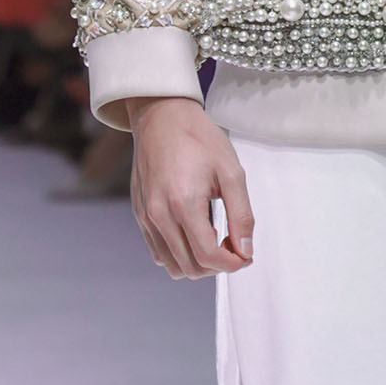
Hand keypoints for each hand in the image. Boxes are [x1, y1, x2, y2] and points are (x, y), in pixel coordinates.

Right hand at [125, 96, 253, 279]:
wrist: (162, 117)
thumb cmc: (198, 139)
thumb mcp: (231, 172)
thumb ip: (241, 215)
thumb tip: (245, 250)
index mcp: (183, 204)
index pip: (208, 257)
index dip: (233, 263)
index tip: (245, 254)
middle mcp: (159, 215)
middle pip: (191, 268)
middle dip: (218, 264)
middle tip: (233, 243)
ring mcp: (146, 217)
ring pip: (173, 266)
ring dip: (198, 263)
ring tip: (214, 238)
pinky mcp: (140, 215)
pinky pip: (158, 252)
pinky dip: (179, 254)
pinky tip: (194, 233)